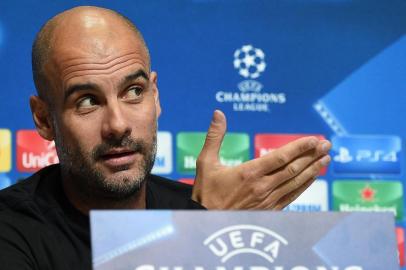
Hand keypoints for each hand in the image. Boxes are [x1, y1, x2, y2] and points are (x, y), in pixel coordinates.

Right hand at [191, 110, 330, 208]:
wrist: (205, 222)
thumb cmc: (206, 192)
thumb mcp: (206, 162)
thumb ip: (214, 136)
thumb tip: (218, 113)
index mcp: (249, 173)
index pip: (281, 157)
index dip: (300, 147)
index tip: (314, 139)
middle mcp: (262, 186)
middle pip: (294, 168)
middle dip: (312, 155)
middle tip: (327, 144)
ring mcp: (268, 200)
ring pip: (296, 183)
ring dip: (313, 170)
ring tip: (326, 159)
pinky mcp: (269, 210)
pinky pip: (292, 196)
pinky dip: (305, 186)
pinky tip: (312, 178)